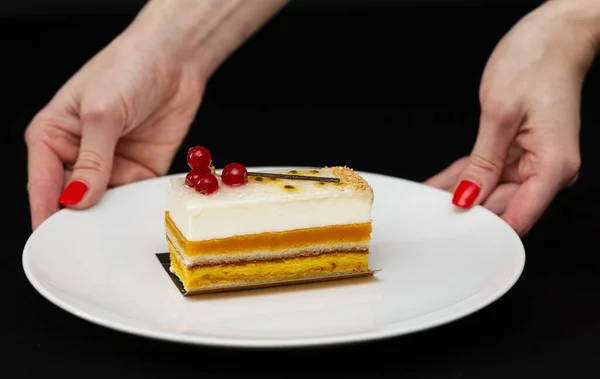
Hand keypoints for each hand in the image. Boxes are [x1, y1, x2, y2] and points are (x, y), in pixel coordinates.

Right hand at [24, 26, 204, 230]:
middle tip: (87, 247)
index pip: (42, 184)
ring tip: (115, 236)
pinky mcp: (141, 168)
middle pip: (73, 200)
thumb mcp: (101, 113)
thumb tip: (77, 198)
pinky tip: (140, 218)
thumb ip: (92, 160)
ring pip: (105, 203)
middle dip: (79, 221)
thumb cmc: (127, 69)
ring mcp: (111, 164)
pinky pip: (135, 196)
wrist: (175, 58)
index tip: (51, 242)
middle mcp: (79, 154)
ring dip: (110, 218)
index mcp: (53, 136)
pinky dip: (137, 208)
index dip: (46, 214)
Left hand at [425, 0, 598, 236]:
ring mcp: (534, 161)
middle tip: (430, 218)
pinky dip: (464, 177)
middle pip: (503, 206)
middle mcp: (548, 169)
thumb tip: (468, 198)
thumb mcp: (499, 115)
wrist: (553, 37)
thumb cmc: (537, 64)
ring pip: (491, 190)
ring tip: (426, 202)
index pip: (518, 217)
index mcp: (553, 166)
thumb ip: (483, 163)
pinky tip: (439, 185)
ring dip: (459, 195)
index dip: (487, 232)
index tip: (456, 239)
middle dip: (466, 212)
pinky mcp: (520, 151)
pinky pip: (488, 171)